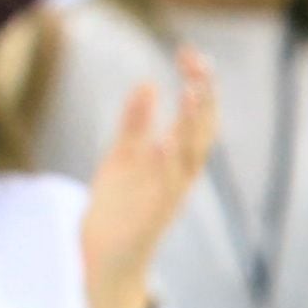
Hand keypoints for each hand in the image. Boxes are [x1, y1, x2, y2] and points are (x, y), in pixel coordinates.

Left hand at [80, 46, 218, 307]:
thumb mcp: (123, 156)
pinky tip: (163, 141)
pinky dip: (167, 165)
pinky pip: (165, 189)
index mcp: (173, 159)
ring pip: (190, 157)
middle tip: (199, 63)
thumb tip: (149, 83)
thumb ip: (136, 122)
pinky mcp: (152, 216)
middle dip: (204, 97)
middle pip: (202, 130)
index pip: (196, 115)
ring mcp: (168, 195)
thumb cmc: (118, 206)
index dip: (198, 84)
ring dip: (193, 125)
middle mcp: (179, 175)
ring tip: (193, 92)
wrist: (103, 256)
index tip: (190, 52)